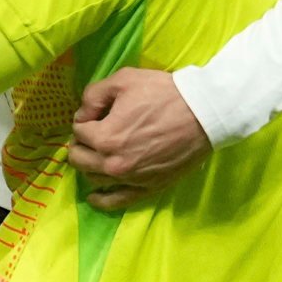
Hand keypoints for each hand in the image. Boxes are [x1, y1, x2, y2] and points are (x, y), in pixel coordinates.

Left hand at [68, 68, 208, 207]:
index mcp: (105, 137)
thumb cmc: (164, 93)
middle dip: (80, 143)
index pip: (78, 131)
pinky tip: (93, 196)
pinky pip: (116, 201)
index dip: (85, 119)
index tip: (95, 114)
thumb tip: (82, 114)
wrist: (203, 113)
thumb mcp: (124, 80)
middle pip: (79, 158)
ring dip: (89, 165)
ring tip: (96, 155)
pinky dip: (100, 199)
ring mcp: (130, 179)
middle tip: (91, 134)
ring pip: (93, 178)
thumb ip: (93, 95)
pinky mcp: (147, 188)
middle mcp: (113, 163)